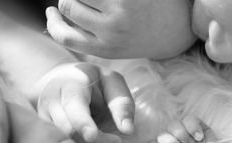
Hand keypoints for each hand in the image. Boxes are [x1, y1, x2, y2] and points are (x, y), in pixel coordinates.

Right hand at [37, 62, 134, 142]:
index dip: (82, 122)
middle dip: (94, 142)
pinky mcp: (42, 135)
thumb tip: (128, 130)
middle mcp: (50, 102)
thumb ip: (122, 104)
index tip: (92, 136)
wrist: (63, 80)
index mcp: (69, 86)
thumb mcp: (113, 82)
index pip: (73, 105)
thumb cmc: (94, 82)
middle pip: (68, 130)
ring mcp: (43, 119)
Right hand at [46, 0, 196, 58]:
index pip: (65, 36)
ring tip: (97, 0)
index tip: (51, 13)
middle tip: (80, 0)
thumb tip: (60, 21)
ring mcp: (120, 9)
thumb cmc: (146, 35)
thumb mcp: (117, 46)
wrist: (180, 26)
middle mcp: (111, 31)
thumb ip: (91, 37)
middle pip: (68, 6)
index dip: (53, 23)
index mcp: (106, 49)